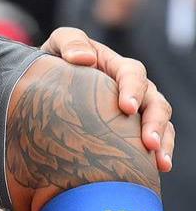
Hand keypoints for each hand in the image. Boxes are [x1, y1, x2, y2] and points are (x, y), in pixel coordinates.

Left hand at [40, 26, 175, 171]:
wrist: (47, 85)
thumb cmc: (55, 62)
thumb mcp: (58, 44)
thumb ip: (70, 42)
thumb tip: (84, 59)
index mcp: (116, 66)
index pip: (133, 74)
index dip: (132, 90)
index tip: (126, 108)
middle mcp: (133, 88)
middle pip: (155, 102)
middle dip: (154, 122)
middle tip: (148, 143)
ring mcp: (137, 110)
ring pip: (161, 123)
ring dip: (163, 141)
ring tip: (160, 162)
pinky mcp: (134, 130)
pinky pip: (155, 140)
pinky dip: (160, 152)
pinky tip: (158, 168)